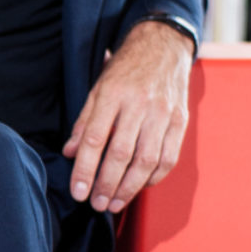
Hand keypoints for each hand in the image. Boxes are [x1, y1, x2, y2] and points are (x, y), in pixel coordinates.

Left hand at [62, 21, 193, 213]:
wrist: (164, 47)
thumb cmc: (126, 70)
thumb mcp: (98, 88)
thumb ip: (84, 121)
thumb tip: (70, 153)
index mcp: (113, 94)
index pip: (95, 139)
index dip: (85, 169)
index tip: (78, 192)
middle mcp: (139, 104)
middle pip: (121, 154)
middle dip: (107, 185)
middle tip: (96, 204)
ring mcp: (163, 113)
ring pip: (146, 160)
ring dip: (129, 188)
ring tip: (114, 203)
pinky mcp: (180, 120)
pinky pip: (168, 157)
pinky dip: (153, 178)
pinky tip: (139, 187)